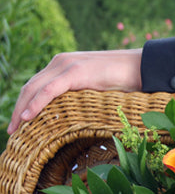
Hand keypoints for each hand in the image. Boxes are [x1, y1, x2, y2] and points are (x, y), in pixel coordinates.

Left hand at [7, 49, 142, 134]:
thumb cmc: (124, 81)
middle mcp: (60, 62)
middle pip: (29, 87)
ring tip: (14, 129)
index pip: (35, 85)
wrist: (142, 67)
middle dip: (17, 109)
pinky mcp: (74, 72)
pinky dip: (34, 105)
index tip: (19, 124)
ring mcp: (66, 65)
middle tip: (11, 131)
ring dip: (21, 110)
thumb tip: (70, 116)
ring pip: (33, 89)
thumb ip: (79, 95)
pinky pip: (48, 91)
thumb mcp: (94, 88)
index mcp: (63, 65)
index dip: (24, 104)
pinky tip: (26, 118)